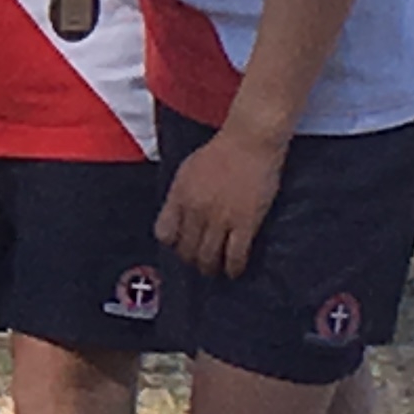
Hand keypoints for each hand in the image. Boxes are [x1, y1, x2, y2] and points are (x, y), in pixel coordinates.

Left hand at [155, 119, 287, 281]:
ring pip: (208, 257)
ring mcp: (220, 219)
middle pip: (186, 249)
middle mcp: (195, 211)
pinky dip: (233, 268)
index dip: (172, 244)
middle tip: (199, 263)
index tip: (180, 246)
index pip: (164, 233)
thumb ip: (180, 194)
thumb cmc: (220, 152)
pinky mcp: (245, 223)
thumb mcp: (188, 171)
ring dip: (210, 268)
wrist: (249, 142)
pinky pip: (235, 255)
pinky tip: (234, 271)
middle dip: (191, 261)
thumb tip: (178, 215)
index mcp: (179, 196)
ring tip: (215, 270)